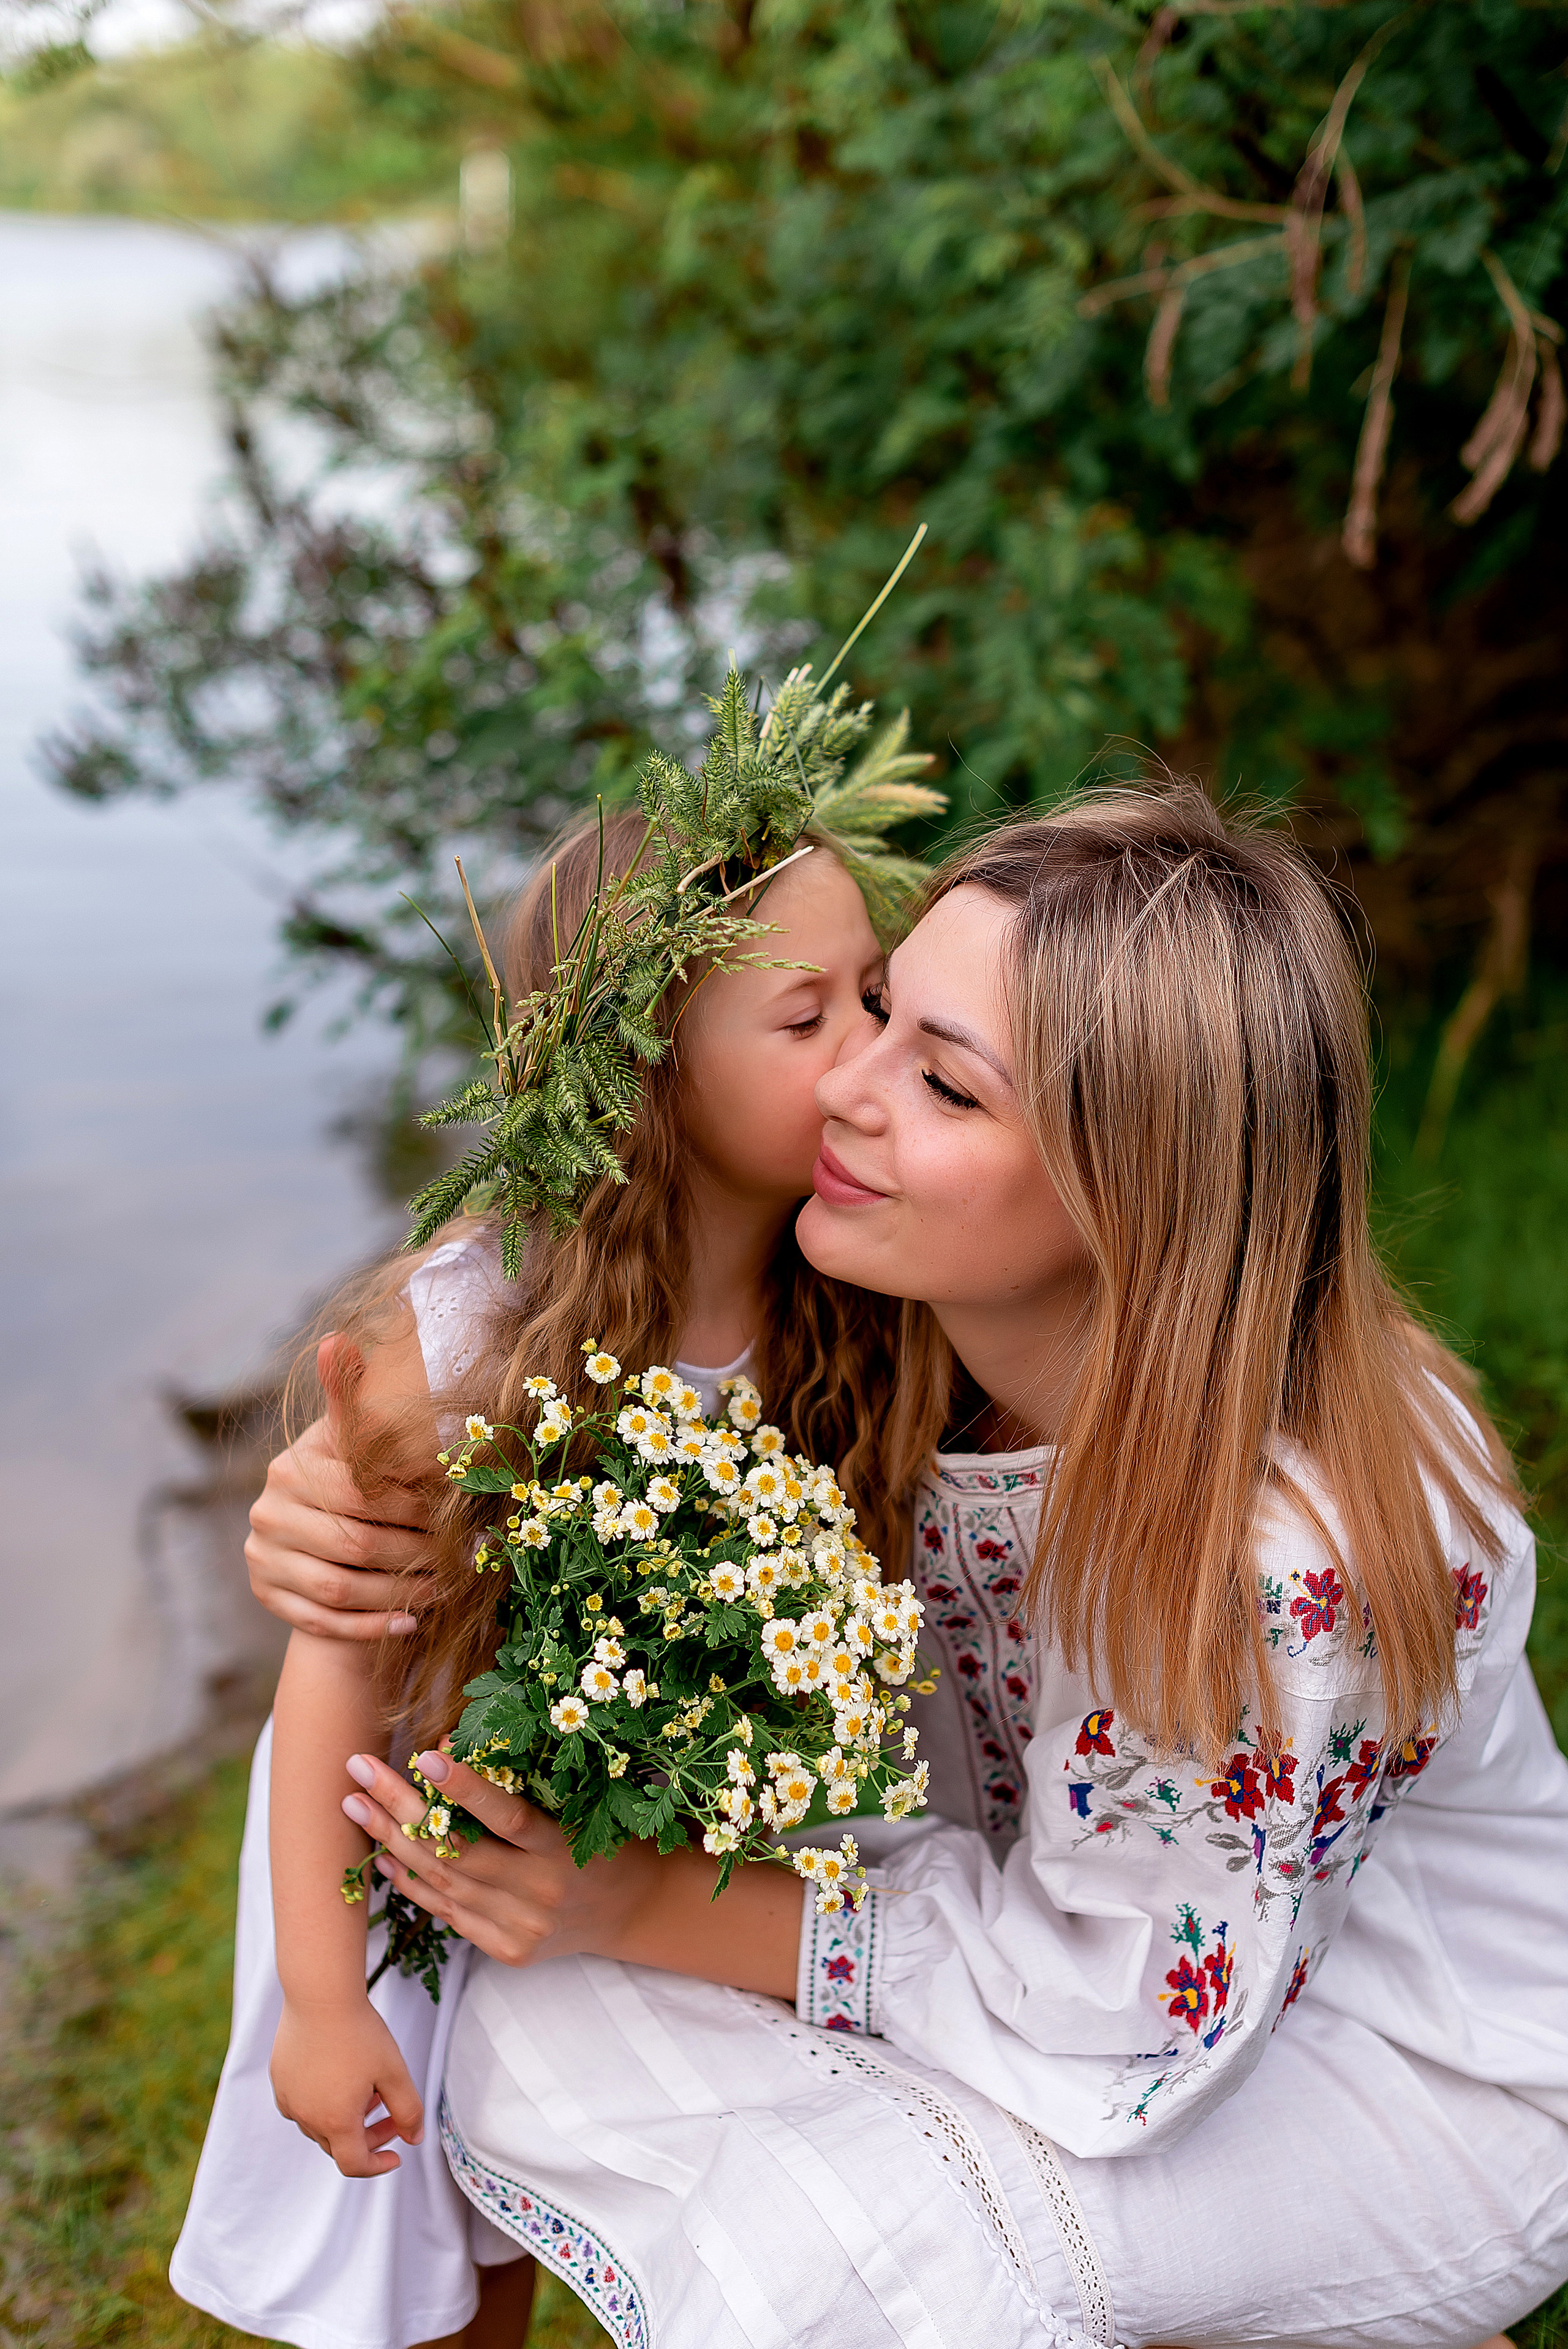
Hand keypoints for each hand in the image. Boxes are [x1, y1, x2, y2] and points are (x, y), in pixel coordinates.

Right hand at [246, 1338, 434, 1639]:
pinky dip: (373, 1627)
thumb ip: (351, 1398)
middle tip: (464, 1557)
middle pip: (354, 1544)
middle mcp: (267, 1513)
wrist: (319, 1543)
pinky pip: (326, 1622)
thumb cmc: (354, 1483)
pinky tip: (412, 1622)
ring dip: (401, 1593)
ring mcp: (263, 1559)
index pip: (359, 1492)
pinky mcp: (267, 1598)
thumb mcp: (353, 1441)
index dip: (412, 1506)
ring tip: (448, 1589)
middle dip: (416, 1553)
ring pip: (342, 1588)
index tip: (453, 1513)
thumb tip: (337, 1339)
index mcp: (290, 1468)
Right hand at [270, 1993, 423, 2177]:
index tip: (396, 2155)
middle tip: (390, 2113)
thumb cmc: (359, 2033)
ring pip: (319, 2124)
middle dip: (368, 2137)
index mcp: (336, 2122)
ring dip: (346, 2118)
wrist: (320, 1996)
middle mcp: (306, 2117)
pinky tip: (339, 2076)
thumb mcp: (394, 2072)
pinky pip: (302, 2104)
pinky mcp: (280, 2079)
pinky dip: (323, 2102)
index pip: (354, 2165)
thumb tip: (414, 2138)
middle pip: (338, 2145)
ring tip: (367, 2088)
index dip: (377, 2166)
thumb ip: (408, 2111)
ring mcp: (289, 2098)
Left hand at [343, 1749, 663, 1970]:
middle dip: (400, 1808)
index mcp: (564, 1849)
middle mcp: (541, 1893)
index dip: (465, 1789)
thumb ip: (521, 1783)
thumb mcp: (578, 1803)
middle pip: (457, 1852)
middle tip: (358, 1770)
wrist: (629, 1909)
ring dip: (392, 1842)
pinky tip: (384, 1856)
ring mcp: (521, 1928)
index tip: (423, 1756)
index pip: (508, 1818)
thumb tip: (450, 1744)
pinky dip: (413, 1885)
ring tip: (356, 1805)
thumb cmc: (599, 1837)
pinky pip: (448, 1914)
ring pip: (443, 1883)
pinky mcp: (507, 1951)